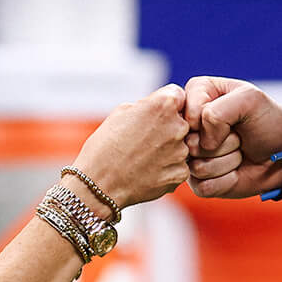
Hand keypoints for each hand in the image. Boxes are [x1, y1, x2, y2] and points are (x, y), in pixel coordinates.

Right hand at [74, 86, 190, 208]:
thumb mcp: (121, 112)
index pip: (178, 96)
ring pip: (181, 145)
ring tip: (143, 158)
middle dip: (168, 127)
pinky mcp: (181, 174)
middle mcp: (178, 126)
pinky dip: (167, 168)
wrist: (99, 184)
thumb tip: (162, 107)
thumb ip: (148, 105)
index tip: (151, 117)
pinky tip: (147, 171)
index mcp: (164, 105)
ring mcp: (182, 152)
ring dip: (168, 149)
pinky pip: (179, 166)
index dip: (164, 106)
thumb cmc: (104, 146)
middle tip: (144, 140)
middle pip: (182, 122)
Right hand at [182, 76, 281, 199]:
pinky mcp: (199, 181)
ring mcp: (193, 154)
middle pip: (190, 142)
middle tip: (239, 135)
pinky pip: (203, 186)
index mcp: (197, 96)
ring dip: (228, 161)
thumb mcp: (249, 99)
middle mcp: (189, 126)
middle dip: (223, 142)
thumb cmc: (268, 121)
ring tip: (239, 150)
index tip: (232, 117)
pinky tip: (236, 170)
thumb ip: (217, 111)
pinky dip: (227, 180)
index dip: (209, 120)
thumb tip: (203, 143)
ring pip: (197, 167)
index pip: (186, 113)